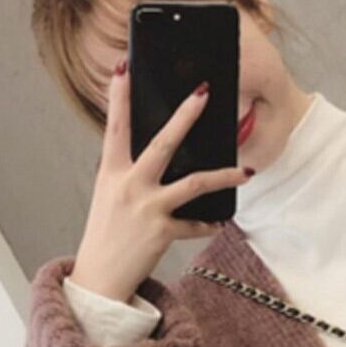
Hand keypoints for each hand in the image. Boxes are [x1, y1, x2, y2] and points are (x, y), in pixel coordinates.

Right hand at [69, 61, 252, 301]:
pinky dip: (208, 224)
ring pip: (193, 183)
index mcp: (111, 172)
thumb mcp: (109, 196)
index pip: (115, 126)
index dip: (118, 96)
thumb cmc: (106, 234)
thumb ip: (128, 172)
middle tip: (204, 92)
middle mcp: (128, 186)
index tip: (123, 67)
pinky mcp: (161, 232)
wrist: (99, 279)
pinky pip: (194, 224)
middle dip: (185, 116)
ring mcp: (146, 208)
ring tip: (246, 171)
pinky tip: (219, 222)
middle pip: (162, 143)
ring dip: (223, 175)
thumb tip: (157, 153)